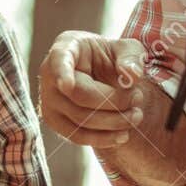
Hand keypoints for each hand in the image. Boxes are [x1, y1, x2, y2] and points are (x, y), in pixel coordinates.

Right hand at [38, 31, 146, 148]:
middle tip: (138, 97)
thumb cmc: (111, 57)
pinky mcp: (55, 122)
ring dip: (114, 121)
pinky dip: (103, 139)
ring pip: (81, 119)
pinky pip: (77, 136)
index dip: (62, 72)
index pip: (59, 60)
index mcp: (66, 47)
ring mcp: (48, 100)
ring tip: (136, 115)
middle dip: (114, 101)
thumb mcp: (126, 49)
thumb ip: (131, 58)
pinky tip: (123, 135)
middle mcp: (49, 74)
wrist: (99, 75)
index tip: (67, 85)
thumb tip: (132, 75)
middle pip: (80, 95)